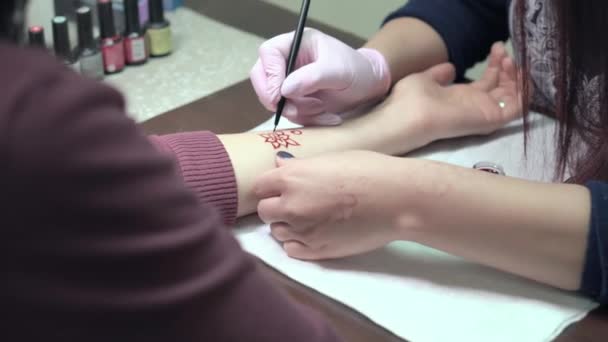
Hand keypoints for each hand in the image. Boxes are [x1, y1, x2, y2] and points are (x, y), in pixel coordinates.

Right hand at [250, 28, 390, 125]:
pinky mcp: (294, 101)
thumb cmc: (356, 70)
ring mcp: (288, 83)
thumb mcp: (339, 71)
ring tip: (323, 109)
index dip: (270, 74)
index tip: (280, 94)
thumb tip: (285, 89)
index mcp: (296, 44)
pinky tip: (327, 116)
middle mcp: (287, 62)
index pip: (268, 53)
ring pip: (274, 101)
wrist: (368, 88)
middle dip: (276, 99)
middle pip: (261, 78)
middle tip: (294, 109)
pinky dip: (306, 120)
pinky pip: (289, 114)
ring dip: (297, 112)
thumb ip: (312, 77)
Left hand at [254, 151, 420, 259]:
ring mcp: (302, 231)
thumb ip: (300, 166)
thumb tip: (279, 164)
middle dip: (275, 206)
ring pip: (277, 232)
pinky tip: (313, 233)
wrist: (396, 200)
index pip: (260, 186)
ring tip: (308, 218)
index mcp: (292, 178)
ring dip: (286, 225)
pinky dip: (297, 242)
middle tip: (295, 202)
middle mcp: (291, 206)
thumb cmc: (369, 170)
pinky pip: (291, 250)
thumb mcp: (331, 158)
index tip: (281, 186)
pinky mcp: (316, 251)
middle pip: (264, 211)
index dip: (270, 186)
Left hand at [377, 42, 520, 142]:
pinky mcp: (490, 120)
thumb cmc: (411, 99)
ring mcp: (484, 113)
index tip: (496, 47)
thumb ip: (440, 75)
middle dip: (507, 67)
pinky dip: (524, 94)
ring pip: (512, 97)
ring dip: (516, 78)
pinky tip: (522, 75)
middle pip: (502, 87)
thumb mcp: (425, 80)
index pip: (487, 82)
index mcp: (461, 98)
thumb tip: (450, 68)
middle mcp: (475, 106)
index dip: (495, 64)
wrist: (409, 115)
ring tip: (510, 59)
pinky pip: (516, 109)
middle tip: (503, 50)